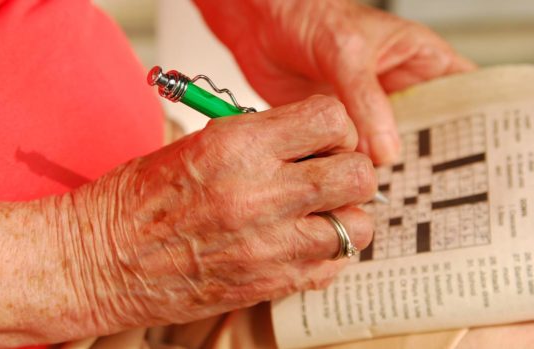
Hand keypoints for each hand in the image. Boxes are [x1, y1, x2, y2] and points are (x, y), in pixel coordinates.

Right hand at [74, 96, 375, 327]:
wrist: (103, 260)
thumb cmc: (138, 202)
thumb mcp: (198, 144)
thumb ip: (261, 140)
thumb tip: (309, 142)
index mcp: (238, 146)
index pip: (331, 120)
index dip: (337, 128)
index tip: (327, 139)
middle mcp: (260, 193)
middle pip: (357, 174)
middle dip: (352, 172)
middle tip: (332, 177)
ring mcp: (268, 244)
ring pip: (357, 227)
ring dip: (347, 219)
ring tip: (320, 216)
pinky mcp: (268, 284)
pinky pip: (332, 268)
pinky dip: (328, 256)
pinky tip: (303, 245)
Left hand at [194, 0, 474, 163]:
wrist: (262, 25)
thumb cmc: (310, 15)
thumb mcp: (347, 54)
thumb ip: (367, 102)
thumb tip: (387, 151)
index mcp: (419, 60)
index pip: (461, 95)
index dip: (471, 126)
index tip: (475, 159)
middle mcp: (397, 89)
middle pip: (426, 132)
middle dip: (425, 159)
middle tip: (429, 191)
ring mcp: (367, 110)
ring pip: (387, 148)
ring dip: (385, 169)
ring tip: (390, 193)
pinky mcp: (338, 126)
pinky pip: (352, 153)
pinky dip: (351, 170)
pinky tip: (353, 187)